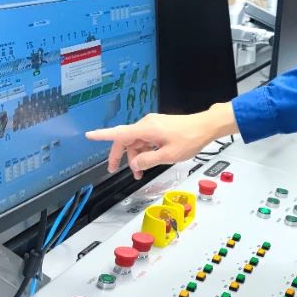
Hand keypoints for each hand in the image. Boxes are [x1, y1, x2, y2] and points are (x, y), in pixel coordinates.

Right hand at [86, 103, 237, 178]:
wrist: (206, 126)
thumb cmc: (190, 138)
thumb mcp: (168, 155)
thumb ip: (148, 160)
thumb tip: (134, 164)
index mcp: (146, 129)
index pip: (119, 133)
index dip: (102, 135)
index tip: (89, 135)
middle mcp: (147, 124)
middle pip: (125, 140)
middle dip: (119, 156)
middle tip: (113, 170)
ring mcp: (153, 125)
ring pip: (136, 142)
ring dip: (134, 157)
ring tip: (139, 172)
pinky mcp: (159, 128)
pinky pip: (145, 140)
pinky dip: (143, 152)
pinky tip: (148, 163)